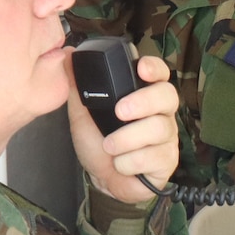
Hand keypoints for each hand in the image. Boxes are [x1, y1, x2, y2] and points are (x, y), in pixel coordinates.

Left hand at [66, 53, 180, 202]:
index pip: (160, 73)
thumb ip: (77, 86)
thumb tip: (66, 56)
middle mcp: (160, 112)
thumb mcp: (82, 112)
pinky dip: (130, 162)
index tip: (141, 68)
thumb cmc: (97, 142)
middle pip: (167, 96)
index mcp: (143, 95)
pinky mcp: (168, 160)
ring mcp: (167, 136)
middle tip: (120, 112)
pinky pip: (155, 156)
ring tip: (109, 146)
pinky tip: (120, 163)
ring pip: (159, 128)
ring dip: (128, 138)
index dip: (154, 68)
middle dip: (143, 101)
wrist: (102, 178)